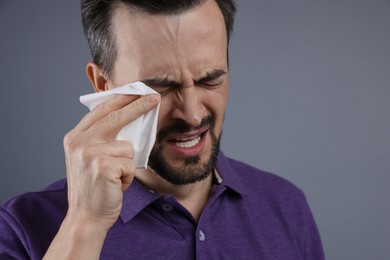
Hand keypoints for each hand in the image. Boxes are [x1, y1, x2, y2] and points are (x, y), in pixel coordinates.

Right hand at [63, 93, 159, 230]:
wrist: (86, 218)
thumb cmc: (94, 188)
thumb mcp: (91, 158)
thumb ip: (102, 139)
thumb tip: (129, 118)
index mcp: (75, 137)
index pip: (101, 111)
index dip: (121, 99)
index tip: (136, 90)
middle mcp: (79, 142)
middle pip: (116, 116)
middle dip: (138, 105)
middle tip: (155, 97)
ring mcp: (89, 153)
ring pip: (128, 147)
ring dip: (128, 165)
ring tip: (115, 178)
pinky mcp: (103, 166)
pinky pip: (131, 163)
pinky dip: (128, 176)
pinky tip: (116, 186)